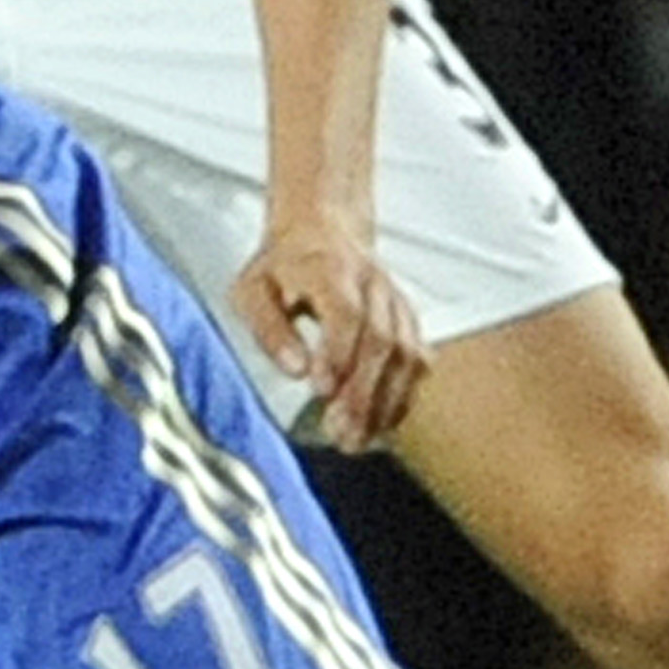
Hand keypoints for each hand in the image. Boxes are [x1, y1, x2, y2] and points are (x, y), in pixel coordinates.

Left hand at [231, 218, 426, 449]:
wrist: (322, 229)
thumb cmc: (283, 266)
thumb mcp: (253, 290)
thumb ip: (269, 329)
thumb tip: (294, 369)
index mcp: (330, 269)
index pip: (346, 313)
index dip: (339, 353)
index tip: (321, 389)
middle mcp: (372, 284)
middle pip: (382, 340)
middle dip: (363, 392)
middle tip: (341, 431)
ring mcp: (394, 302)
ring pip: (406, 354)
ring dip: (385, 402)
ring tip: (358, 438)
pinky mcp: (407, 320)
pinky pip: (416, 361)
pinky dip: (402, 395)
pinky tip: (382, 423)